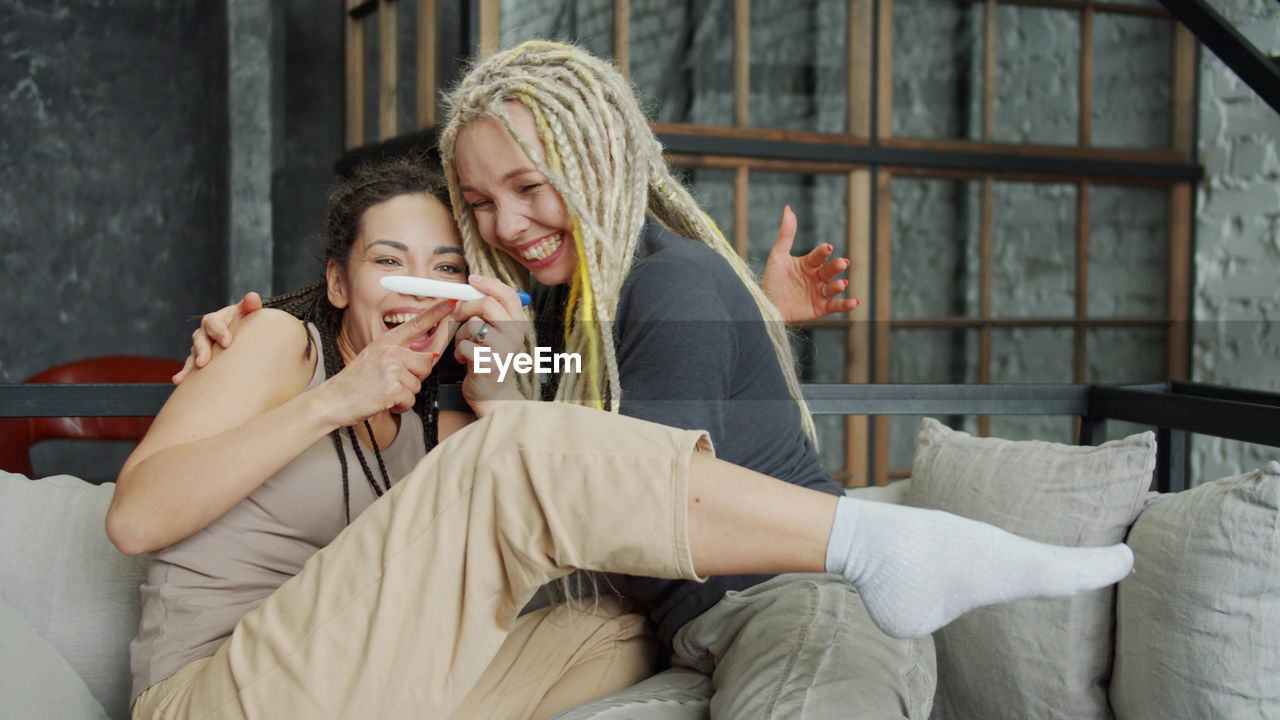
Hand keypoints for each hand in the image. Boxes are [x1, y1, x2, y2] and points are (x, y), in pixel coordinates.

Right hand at [172, 292, 262, 384]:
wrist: (243, 335)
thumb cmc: (246, 322)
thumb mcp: (248, 313)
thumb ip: (250, 306)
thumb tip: (253, 297)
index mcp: (216, 320)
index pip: (213, 322)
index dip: (219, 331)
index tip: (227, 342)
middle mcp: (205, 332)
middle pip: (200, 339)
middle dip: (202, 351)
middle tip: (204, 362)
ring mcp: (201, 346)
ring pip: (193, 354)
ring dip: (189, 366)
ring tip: (185, 377)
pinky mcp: (199, 359)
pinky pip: (190, 366)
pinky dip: (184, 373)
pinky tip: (178, 381)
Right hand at [321, 302, 452, 426]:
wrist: (334, 400)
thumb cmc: (354, 383)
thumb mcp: (375, 358)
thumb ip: (400, 355)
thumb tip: (429, 358)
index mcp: (386, 341)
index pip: (417, 324)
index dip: (436, 312)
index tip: (453, 302)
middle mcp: (390, 351)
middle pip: (426, 363)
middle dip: (415, 378)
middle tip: (393, 382)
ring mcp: (391, 368)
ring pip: (419, 385)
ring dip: (405, 394)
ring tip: (385, 392)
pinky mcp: (392, 387)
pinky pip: (410, 400)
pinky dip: (400, 406)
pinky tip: (384, 401)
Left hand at [451, 275, 529, 416]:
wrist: (493, 394)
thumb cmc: (489, 359)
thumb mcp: (495, 332)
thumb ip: (489, 311)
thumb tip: (473, 285)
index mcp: (518, 324)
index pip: (507, 294)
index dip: (488, 283)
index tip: (471, 279)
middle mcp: (515, 335)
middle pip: (487, 304)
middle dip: (465, 306)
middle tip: (456, 315)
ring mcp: (504, 349)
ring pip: (472, 325)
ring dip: (460, 334)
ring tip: (464, 346)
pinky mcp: (489, 363)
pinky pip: (464, 345)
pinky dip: (459, 352)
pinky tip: (464, 360)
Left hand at [761, 206, 859, 322]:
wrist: (765, 306)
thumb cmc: (771, 281)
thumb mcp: (777, 256)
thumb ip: (786, 234)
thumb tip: (788, 208)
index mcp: (808, 263)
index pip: (818, 255)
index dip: (823, 251)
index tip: (827, 247)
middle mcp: (816, 277)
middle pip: (829, 270)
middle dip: (836, 266)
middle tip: (842, 262)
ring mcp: (819, 292)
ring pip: (833, 287)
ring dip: (839, 285)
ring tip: (842, 283)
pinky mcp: (820, 308)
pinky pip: (836, 306)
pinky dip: (846, 305)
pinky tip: (855, 301)